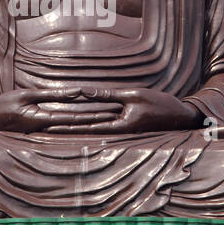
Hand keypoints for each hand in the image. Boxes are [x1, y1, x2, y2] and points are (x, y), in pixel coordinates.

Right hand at [0, 88, 123, 132]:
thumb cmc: (2, 105)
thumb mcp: (26, 95)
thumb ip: (52, 95)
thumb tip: (76, 92)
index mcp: (42, 120)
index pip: (75, 117)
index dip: (95, 113)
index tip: (111, 110)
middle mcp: (46, 128)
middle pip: (78, 124)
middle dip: (99, 119)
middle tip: (118, 114)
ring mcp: (44, 131)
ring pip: (72, 127)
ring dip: (91, 123)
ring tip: (109, 118)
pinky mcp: (40, 129)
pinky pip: (63, 127)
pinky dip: (77, 124)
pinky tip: (88, 122)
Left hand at [44, 87, 202, 133]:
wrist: (181, 116)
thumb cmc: (160, 105)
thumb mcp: (133, 96)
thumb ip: (108, 95)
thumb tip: (84, 92)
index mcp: (118, 127)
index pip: (85, 126)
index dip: (65, 126)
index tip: (47, 126)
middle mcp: (117, 132)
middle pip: (85, 129)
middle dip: (64, 128)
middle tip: (42, 127)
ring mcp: (120, 130)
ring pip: (92, 127)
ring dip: (74, 126)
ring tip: (53, 126)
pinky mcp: (125, 127)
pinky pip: (103, 124)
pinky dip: (89, 122)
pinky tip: (78, 121)